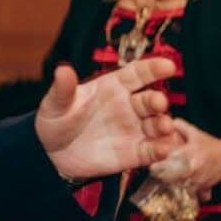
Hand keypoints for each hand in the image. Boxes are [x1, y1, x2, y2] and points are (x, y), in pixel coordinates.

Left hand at [35, 58, 178, 181]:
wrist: (52, 154)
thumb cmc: (56, 121)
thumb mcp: (55, 104)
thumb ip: (63, 89)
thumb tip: (62, 70)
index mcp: (112, 87)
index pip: (137, 74)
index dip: (153, 68)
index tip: (169, 66)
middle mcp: (128, 106)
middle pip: (150, 100)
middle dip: (158, 101)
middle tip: (160, 103)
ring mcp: (134, 129)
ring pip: (156, 125)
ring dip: (164, 125)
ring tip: (165, 127)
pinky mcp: (134, 153)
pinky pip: (152, 151)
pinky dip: (161, 150)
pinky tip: (165, 149)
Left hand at [159, 120, 220, 199]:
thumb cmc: (210, 145)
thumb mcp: (195, 132)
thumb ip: (180, 125)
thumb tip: (168, 121)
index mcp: (187, 154)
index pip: (164, 164)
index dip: (156, 166)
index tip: (154, 166)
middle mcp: (191, 169)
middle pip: (167, 178)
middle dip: (161, 177)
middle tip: (159, 174)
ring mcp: (197, 180)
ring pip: (176, 188)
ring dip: (170, 185)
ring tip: (169, 180)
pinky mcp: (202, 188)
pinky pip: (188, 194)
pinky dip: (183, 192)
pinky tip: (180, 187)